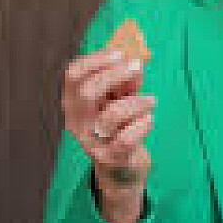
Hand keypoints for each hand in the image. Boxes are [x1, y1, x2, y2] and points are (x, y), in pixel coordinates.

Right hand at [60, 47, 156, 222]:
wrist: (122, 169)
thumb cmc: (120, 126)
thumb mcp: (119, 99)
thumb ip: (125, 82)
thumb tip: (135, 63)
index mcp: (74, 104)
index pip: (72, 76)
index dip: (96, 60)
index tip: (119, 53)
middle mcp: (77, 123)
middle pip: (88, 92)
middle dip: (115, 75)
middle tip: (138, 67)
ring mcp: (92, 142)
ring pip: (112, 114)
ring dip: (137, 101)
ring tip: (150, 100)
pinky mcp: (111, 158)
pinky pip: (127, 138)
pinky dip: (143, 124)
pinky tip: (149, 120)